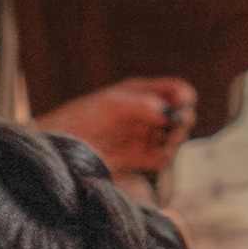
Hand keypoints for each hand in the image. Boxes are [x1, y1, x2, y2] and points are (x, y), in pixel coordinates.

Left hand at [32, 76, 198, 176]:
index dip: (184, 94)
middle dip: (184, 118)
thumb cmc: (83, 116)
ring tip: (168, 138)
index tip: (185, 101)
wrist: (62, 144)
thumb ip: (144, 105)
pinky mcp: (139, 159)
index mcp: (142, 93)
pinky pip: (163, 157)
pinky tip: (160, 153)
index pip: (176, 89)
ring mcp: (144, 136)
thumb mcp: (114, 103)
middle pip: (181, 114)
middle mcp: (146, 114)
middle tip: (177, 123)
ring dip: (177, 138)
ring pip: (175, 137)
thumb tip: (171, 112)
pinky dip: (167, 155)